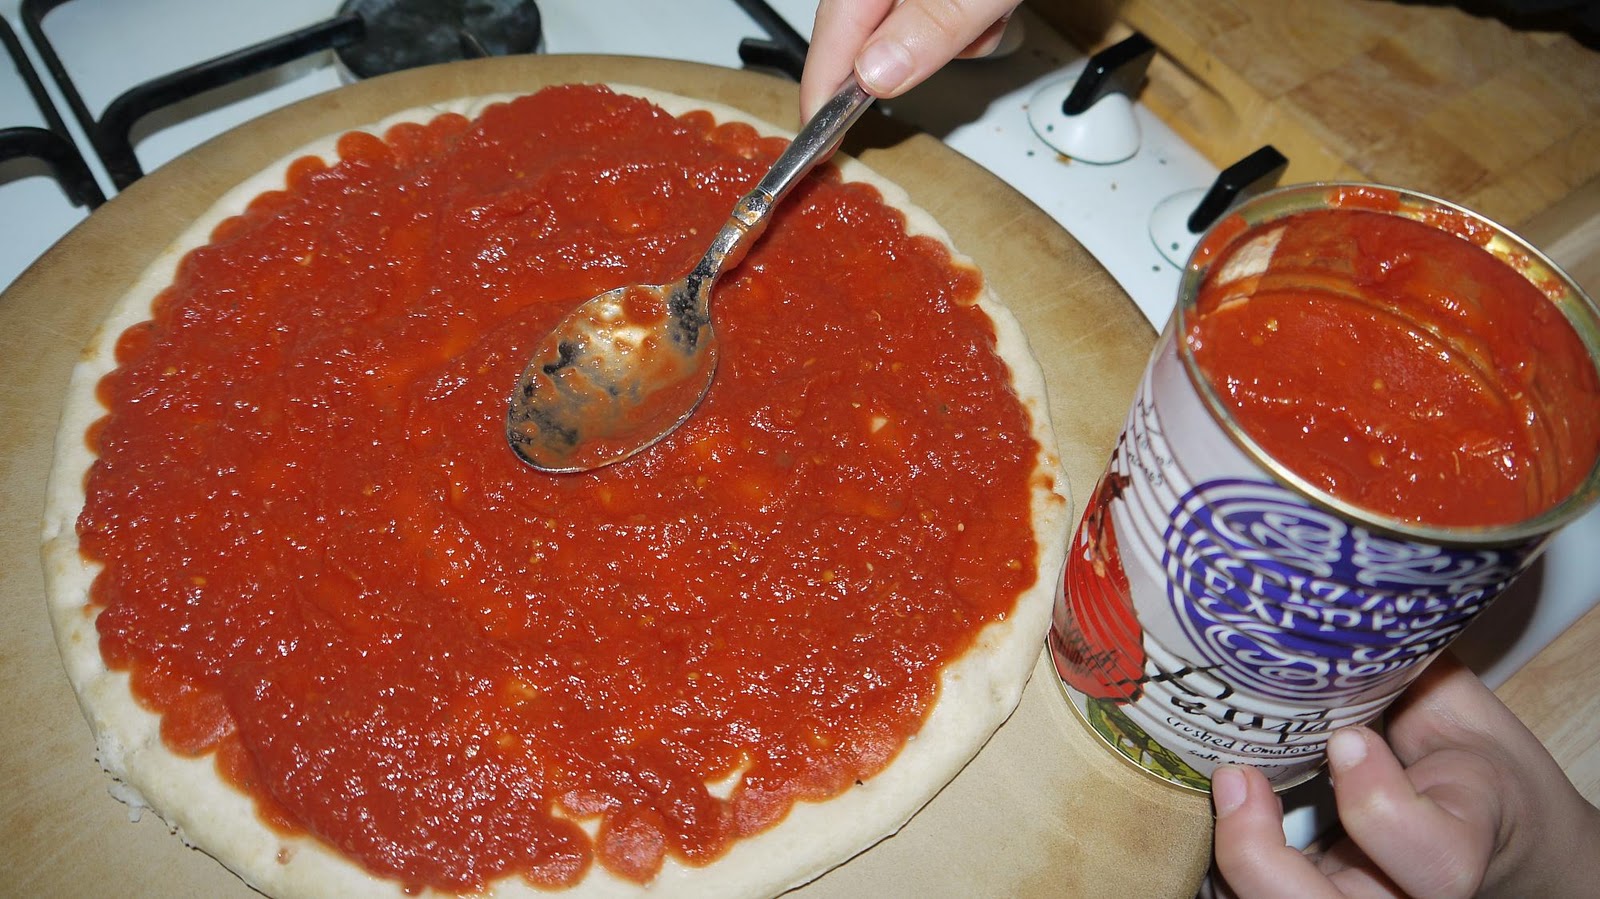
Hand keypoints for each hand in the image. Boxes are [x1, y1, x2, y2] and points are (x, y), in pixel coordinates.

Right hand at [799, 0, 1019, 118]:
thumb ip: (933, 25)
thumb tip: (876, 74)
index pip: (834, 28)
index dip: (823, 88)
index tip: (820, 136)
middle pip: (870, 27)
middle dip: (916, 52)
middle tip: (965, 38)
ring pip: (913, 23)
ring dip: (955, 33)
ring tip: (995, 5)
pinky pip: (940, 8)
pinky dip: (971, 16)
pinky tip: (997, 0)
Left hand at [1210, 653, 1599, 897]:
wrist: (1495, 834)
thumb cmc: (1472, 763)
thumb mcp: (1458, 712)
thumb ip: (1411, 677)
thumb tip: (1345, 604)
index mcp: (1465, 839)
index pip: (1435, 859)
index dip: (1378, 803)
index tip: (1345, 737)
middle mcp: (1408, 894)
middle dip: (1261, 857)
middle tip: (1236, 777)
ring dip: (1228, 864)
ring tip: (1218, 792)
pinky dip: (1216, 875)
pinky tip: (1206, 818)